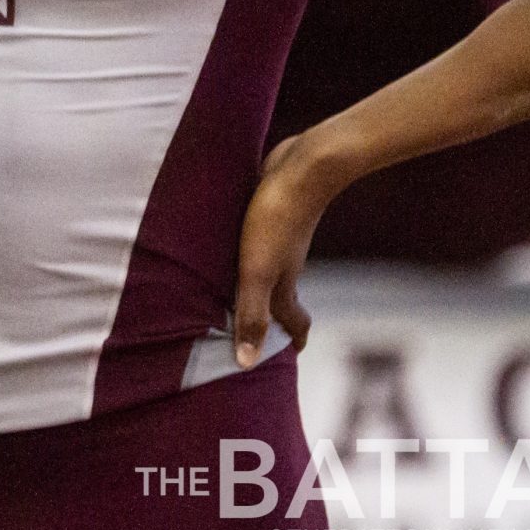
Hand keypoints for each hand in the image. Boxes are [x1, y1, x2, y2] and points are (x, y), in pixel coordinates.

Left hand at [231, 131, 339, 367]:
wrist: (304, 166)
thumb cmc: (277, 218)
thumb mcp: (257, 270)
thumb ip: (251, 313)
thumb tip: (247, 364)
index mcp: (284, 284)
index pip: (294, 323)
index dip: (289, 343)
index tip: (280, 361)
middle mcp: (286, 264)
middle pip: (280, 298)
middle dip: (268, 318)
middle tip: (248, 331)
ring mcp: (281, 238)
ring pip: (269, 269)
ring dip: (254, 283)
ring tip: (225, 291)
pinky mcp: (270, 213)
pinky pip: (257, 242)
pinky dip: (245, 253)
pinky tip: (225, 244)